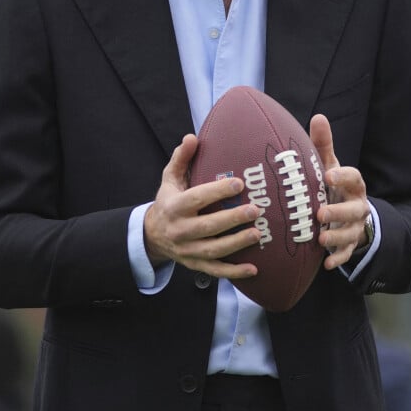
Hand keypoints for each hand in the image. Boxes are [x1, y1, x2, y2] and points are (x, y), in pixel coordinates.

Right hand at [144, 134, 259, 278]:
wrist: (152, 235)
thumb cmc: (169, 202)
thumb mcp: (170, 179)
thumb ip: (181, 158)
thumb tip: (192, 137)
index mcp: (174, 207)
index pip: (196, 198)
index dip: (217, 192)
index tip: (239, 183)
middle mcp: (180, 230)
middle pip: (207, 227)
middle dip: (232, 219)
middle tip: (255, 209)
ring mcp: (188, 250)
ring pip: (213, 250)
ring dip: (236, 244)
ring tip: (257, 234)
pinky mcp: (195, 265)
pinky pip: (216, 271)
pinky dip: (234, 272)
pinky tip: (254, 269)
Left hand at [310, 114, 369, 269]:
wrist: (344, 212)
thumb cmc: (331, 184)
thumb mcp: (328, 164)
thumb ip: (323, 144)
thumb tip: (318, 117)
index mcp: (353, 184)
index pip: (354, 178)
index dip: (343, 176)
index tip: (328, 175)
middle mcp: (358, 205)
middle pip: (355, 209)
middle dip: (339, 211)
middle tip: (320, 212)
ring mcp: (355, 227)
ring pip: (351, 233)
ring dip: (337, 237)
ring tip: (321, 239)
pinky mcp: (349, 244)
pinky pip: (347, 254)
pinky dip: (337, 258)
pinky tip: (325, 264)